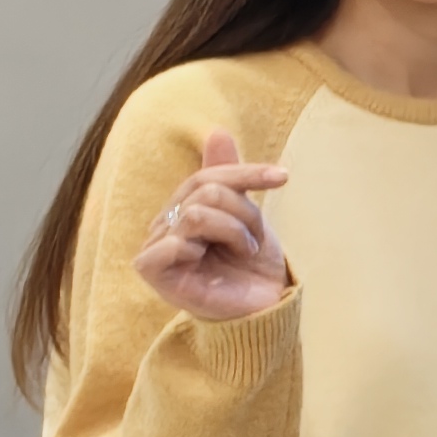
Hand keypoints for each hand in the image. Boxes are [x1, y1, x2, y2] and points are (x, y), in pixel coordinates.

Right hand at [129, 130, 292, 322]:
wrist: (261, 306)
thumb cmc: (251, 264)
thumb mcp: (246, 211)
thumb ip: (227, 174)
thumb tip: (216, 130)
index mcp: (182, 208)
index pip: (209, 175)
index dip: (248, 172)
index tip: (283, 176)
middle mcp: (163, 224)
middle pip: (207, 190)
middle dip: (245, 212)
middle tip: (254, 241)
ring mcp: (155, 246)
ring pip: (198, 211)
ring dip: (235, 231)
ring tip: (241, 252)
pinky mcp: (152, 269)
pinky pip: (175, 240)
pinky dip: (204, 247)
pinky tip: (208, 264)